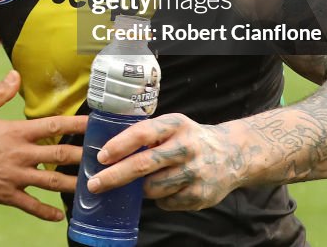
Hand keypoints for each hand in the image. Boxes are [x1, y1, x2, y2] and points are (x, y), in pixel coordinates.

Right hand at [0, 71, 86, 221]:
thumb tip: (15, 76)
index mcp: (15, 132)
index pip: (53, 125)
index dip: (76, 124)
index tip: (93, 124)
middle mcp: (19, 154)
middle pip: (59, 155)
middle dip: (82, 156)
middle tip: (101, 158)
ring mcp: (14, 176)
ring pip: (51, 182)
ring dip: (72, 184)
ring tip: (90, 185)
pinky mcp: (5, 194)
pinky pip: (30, 205)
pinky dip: (45, 212)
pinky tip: (58, 215)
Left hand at [87, 113, 243, 210]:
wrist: (233, 154)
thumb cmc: (189, 138)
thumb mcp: (172, 126)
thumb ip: (146, 135)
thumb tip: (108, 152)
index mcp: (176, 124)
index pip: (142, 133)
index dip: (119, 145)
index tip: (101, 157)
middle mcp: (186, 147)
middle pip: (143, 164)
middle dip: (115, 176)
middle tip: (94, 184)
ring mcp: (195, 173)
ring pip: (153, 188)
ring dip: (141, 188)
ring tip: (144, 181)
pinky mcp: (200, 195)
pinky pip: (166, 202)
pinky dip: (161, 198)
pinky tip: (168, 188)